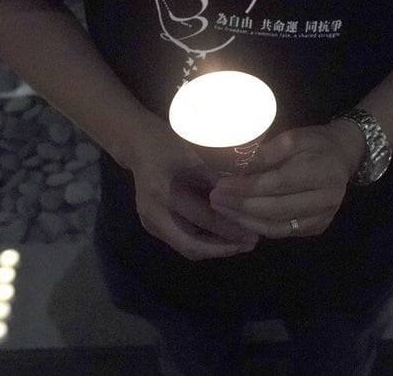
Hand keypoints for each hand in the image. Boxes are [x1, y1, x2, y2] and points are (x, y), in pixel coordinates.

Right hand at [125, 118, 258, 259]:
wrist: (138, 146)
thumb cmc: (169, 143)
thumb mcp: (196, 156)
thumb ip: (217, 181)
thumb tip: (247, 202)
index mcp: (163, 193)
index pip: (203, 219)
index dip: (230, 229)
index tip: (254, 233)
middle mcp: (153, 213)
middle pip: (192, 244)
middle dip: (223, 248)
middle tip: (250, 244)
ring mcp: (149, 222)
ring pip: (187, 247)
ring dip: (214, 249)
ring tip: (241, 243)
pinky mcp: (152, 225)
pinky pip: (181, 241)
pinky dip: (203, 242)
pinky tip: (223, 237)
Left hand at [208, 121, 364, 237]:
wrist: (343, 157)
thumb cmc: (316, 143)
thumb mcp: (293, 138)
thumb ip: (267, 153)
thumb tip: (235, 167)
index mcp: (322, 172)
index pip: (276, 184)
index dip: (245, 187)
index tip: (220, 185)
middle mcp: (326, 199)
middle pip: (275, 208)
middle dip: (240, 205)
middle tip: (214, 198)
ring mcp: (322, 218)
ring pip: (277, 226)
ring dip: (245, 220)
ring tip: (222, 209)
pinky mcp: (316, 228)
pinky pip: (282, 232)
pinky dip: (258, 227)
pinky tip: (240, 218)